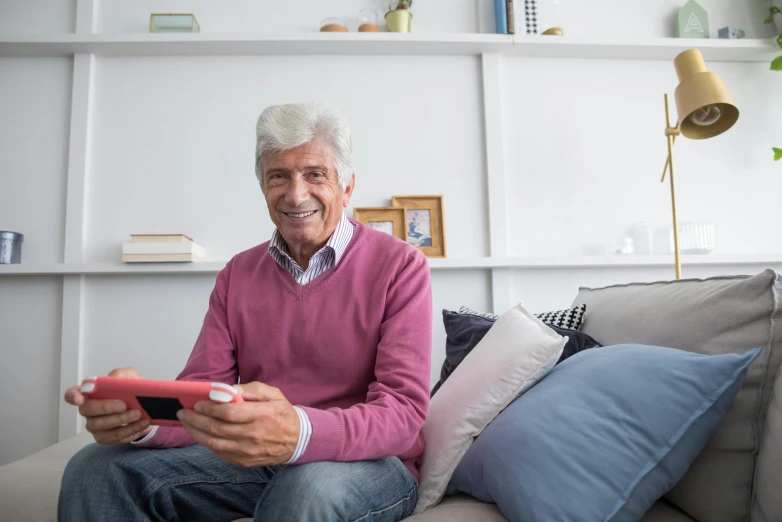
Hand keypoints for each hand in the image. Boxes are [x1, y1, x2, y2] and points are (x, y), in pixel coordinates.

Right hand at [64, 367, 151, 443]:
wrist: (143, 405)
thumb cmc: (129, 389)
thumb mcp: (127, 376)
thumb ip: (120, 375)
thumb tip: (113, 380)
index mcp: (89, 393)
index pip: (71, 394)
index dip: (73, 396)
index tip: (80, 399)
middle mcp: (88, 411)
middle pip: (87, 411)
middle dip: (106, 408)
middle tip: (124, 405)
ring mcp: (95, 426)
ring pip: (102, 427)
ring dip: (122, 421)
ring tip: (139, 415)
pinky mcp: (107, 437)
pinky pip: (116, 437)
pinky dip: (131, 430)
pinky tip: (143, 423)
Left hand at [177, 382, 299, 466]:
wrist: (297, 441)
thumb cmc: (282, 413)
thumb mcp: (272, 393)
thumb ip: (250, 389)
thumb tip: (225, 390)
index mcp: (262, 415)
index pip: (229, 413)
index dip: (209, 408)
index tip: (198, 403)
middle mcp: (253, 435)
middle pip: (217, 428)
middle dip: (195, 419)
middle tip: (183, 412)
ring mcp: (247, 451)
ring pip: (214, 443)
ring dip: (195, 432)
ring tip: (186, 423)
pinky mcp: (243, 461)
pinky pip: (219, 453)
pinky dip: (206, 443)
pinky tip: (200, 433)